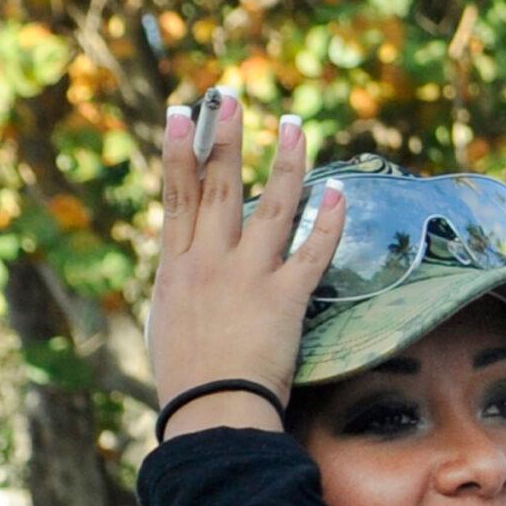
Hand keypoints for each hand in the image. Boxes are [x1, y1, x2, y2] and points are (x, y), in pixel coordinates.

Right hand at [147, 88, 345, 434]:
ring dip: (285, 162)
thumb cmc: (187, 380)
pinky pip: (313, 251)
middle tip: (230, 95)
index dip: (181, 151)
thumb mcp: (167, 324)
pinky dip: (328, 220)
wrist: (211, 410)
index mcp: (176, 267)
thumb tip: (182, 276)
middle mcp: (210, 261)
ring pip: (270, 206)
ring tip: (295, 124)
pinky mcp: (285, 298)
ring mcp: (249, 276)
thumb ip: (179, 290)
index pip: (177, 196)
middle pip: (217, 186)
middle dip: (225, 137)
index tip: (185, 114)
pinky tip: (338, 190)